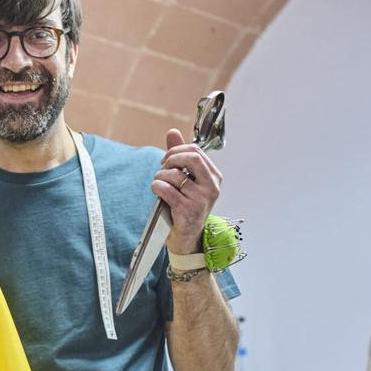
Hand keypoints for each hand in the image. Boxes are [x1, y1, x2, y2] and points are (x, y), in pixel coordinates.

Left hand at [150, 128, 222, 255]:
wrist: (186, 239)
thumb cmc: (185, 207)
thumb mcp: (185, 180)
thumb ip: (179, 156)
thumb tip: (173, 132)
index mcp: (214, 177)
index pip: (196, 151)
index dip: (177, 151)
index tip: (166, 160)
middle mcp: (212, 186)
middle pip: (191, 157)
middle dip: (170, 159)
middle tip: (162, 167)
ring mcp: (202, 199)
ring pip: (175, 174)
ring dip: (160, 176)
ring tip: (159, 185)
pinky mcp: (189, 210)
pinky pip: (167, 189)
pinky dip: (157, 187)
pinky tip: (157, 192)